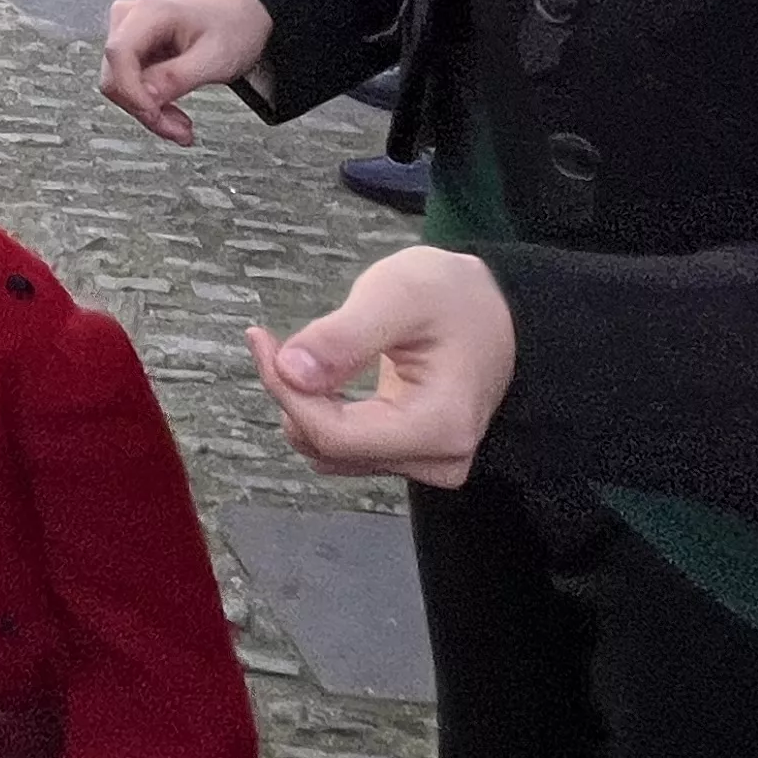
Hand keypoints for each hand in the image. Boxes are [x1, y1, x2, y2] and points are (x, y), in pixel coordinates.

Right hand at [99, 0, 274, 144]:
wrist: (237, 17)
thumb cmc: (231, 27)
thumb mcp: (215, 57)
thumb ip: (178, 77)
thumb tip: (146, 97)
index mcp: (149, 12)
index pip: (119, 53)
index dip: (131, 91)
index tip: (154, 115)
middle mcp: (130, 19)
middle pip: (116, 75)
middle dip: (144, 109)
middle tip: (178, 130)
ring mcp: (128, 34)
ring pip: (119, 86)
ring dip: (148, 112)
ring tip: (180, 125)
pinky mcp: (132, 51)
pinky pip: (129, 86)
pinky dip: (149, 105)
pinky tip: (172, 113)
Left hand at [251, 245, 517, 487]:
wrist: (496, 311)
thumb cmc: (453, 296)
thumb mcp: (398, 293)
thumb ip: (344, 336)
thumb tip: (290, 372)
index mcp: (440, 426)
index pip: (334, 435)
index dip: (284, 392)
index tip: (261, 339)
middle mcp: (438, 460)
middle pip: (329, 447)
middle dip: (291, 395)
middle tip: (272, 339)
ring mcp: (426, 464)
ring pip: (331, 452)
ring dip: (303, 405)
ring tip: (304, 351)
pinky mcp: (411, 456)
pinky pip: (346, 447)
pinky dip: (321, 413)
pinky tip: (319, 374)